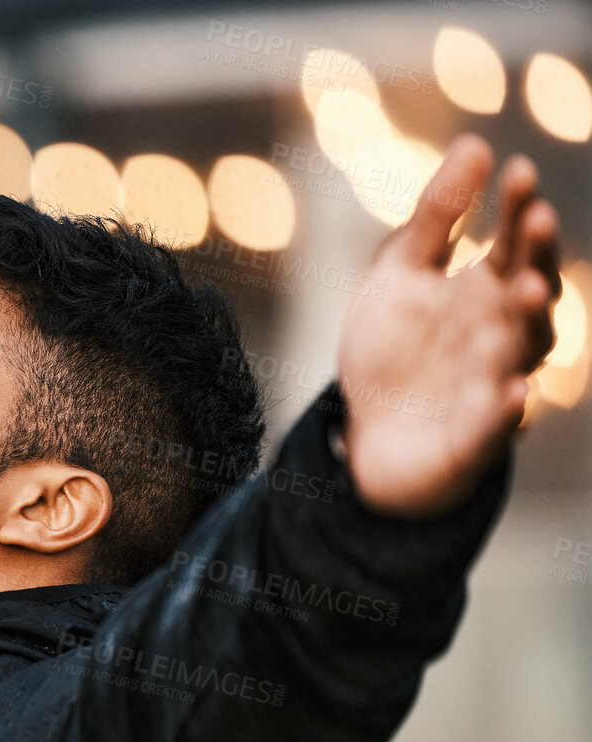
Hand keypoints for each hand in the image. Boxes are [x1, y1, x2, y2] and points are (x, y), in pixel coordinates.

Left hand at [337, 134, 560, 515]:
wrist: (367, 431)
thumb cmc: (393, 347)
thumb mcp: (400, 274)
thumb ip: (435, 218)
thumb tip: (476, 143)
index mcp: (487, 290)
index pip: (514, 242)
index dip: (518, 207)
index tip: (516, 170)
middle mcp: (502, 333)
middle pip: (531, 290)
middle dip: (536, 256)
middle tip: (536, 220)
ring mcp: (494, 382)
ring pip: (525, 352)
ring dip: (531, 322)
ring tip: (529, 289)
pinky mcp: (475, 436)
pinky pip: (497, 426)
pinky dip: (506, 412)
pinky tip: (511, 392)